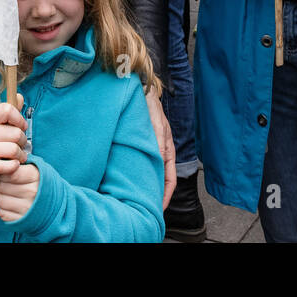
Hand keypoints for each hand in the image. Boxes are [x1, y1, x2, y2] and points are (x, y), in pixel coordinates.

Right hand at [0, 96, 28, 176]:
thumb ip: (10, 110)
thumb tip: (19, 97)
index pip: (7, 110)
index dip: (19, 118)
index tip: (21, 125)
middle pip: (16, 133)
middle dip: (23, 140)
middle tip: (19, 143)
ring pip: (14, 150)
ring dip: (21, 154)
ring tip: (18, 154)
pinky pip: (8, 166)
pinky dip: (14, 165)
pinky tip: (13, 163)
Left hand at [0, 162, 39, 221]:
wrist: (56, 205)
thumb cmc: (40, 182)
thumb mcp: (35, 169)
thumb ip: (20, 164)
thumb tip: (1, 162)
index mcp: (36, 177)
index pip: (11, 173)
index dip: (4, 172)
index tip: (5, 172)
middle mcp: (33, 193)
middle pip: (2, 186)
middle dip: (0, 183)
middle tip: (4, 182)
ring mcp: (27, 208)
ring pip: (0, 199)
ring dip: (0, 195)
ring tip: (7, 193)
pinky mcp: (21, 220)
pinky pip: (1, 212)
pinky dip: (2, 207)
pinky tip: (10, 203)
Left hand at [145, 84, 175, 209]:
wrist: (140, 88)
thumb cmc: (149, 105)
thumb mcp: (155, 125)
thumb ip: (157, 143)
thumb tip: (159, 162)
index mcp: (167, 149)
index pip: (170, 179)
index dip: (165, 195)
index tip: (158, 208)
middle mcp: (160, 151)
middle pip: (159, 178)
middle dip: (153, 193)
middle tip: (143, 206)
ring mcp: (151, 147)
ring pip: (150, 171)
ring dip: (144, 183)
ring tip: (134, 195)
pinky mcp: (141, 143)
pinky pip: (141, 162)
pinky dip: (137, 172)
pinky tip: (126, 177)